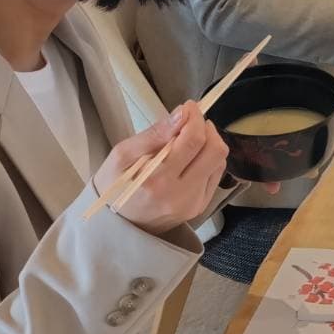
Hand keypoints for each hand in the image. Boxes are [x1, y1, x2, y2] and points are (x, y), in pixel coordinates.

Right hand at [95, 102, 227, 234]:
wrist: (118, 227)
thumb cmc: (114, 187)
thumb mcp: (121, 157)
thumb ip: (153, 134)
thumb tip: (182, 114)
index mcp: (158, 181)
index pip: (193, 141)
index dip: (195, 117)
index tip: (189, 106)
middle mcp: (181, 195)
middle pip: (215, 151)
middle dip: (207, 128)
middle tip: (191, 120)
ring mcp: (193, 203)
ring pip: (219, 161)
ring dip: (209, 142)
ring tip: (190, 137)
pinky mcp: (200, 207)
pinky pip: (216, 174)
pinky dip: (208, 158)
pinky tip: (192, 156)